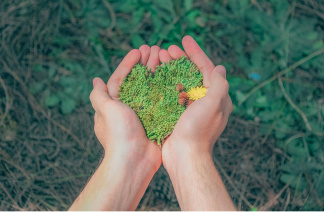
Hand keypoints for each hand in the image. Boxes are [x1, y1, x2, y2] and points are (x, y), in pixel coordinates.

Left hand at [91, 46, 161, 168]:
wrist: (135, 161)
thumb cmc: (119, 134)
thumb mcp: (105, 110)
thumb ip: (99, 95)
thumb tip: (96, 80)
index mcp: (115, 104)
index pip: (121, 78)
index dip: (129, 63)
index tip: (139, 50)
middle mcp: (129, 107)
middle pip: (138, 80)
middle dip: (145, 64)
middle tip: (155, 50)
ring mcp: (144, 113)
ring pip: (151, 88)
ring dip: (157, 72)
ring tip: (165, 58)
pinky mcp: (157, 120)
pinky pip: (162, 100)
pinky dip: (167, 88)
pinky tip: (174, 77)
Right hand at [160, 35, 232, 159]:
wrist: (184, 156)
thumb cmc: (198, 131)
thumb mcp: (212, 105)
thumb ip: (219, 85)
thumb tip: (220, 68)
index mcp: (216, 97)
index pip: (207, 68)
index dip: (196, 52)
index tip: (184, 39)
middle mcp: (205, 100)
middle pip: (193, 73)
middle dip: (180, 59)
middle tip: (166, 49)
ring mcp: (191, 107)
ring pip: (181, 82)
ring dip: (171, 69)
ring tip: (158, 58)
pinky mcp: (178, 113)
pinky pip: (173, 93)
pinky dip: (165, 83)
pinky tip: (156, 76)